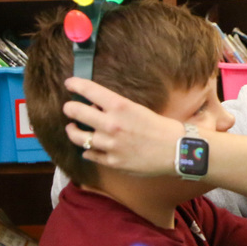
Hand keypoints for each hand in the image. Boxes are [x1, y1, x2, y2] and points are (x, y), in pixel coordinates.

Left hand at [62, 77, 183, 176]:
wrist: (177, 152)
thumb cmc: (163, 128)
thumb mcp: (139, 110)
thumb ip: (117, 108)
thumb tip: (97, 106)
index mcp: (120, 107)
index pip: (89, 90)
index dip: (75, 85)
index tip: (69, 84)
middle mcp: (111, 124)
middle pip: (76, 112)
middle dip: (69, 108)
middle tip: (69, 108)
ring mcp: (109, 145)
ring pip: (78, 136)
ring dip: (73, 131)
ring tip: (73, 129)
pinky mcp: (112, 162)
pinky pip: (90, 155)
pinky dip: (88, 150)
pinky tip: (89, 148)